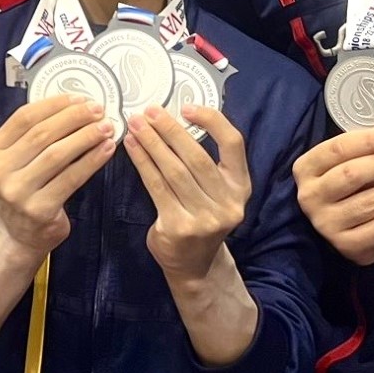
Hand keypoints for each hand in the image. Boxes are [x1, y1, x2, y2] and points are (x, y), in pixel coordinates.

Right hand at [0, 95, 116, 260]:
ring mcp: (17, 192)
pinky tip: (105, 150)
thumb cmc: (25, 189)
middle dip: (74, 118)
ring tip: (105, 127)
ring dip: (86, 137)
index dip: (54, 105)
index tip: (79, 98)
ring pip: (57, 154)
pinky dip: (91, 161)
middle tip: (98, 110)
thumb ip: (34, 136)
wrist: (18, 235)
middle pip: (41, 134)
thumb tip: (75, 106)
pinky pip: (71, 179)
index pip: (24, 118)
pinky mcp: (38, 210)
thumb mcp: (17, 160)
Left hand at [125, 105, 250, 283]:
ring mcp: (205, 218)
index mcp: (241, 186)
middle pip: (196, 156)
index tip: (186, 107)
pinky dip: (142, 163)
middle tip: (148, 111)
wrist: (194, 265)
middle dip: (169, 130)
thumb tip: (172, 118)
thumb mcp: (217, 191)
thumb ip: (206, 161)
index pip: (233, 143)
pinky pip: (157, 186)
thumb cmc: (201, 217)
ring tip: (134, 125)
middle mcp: (228, 202)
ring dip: (151, 143)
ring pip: (174, 170)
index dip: (211, 121)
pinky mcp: (179, 227)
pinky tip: (131, 147)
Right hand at [292, 128, 373, 266]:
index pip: (337, 149)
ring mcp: (326, 224)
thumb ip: (361, 152)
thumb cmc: (344, 187)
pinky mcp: (345, 245)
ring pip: (370, 202)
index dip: (369, 141)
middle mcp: (310, 196)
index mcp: (305, 169)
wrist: (338, 229)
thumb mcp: (342, 164)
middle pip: (353, 174)